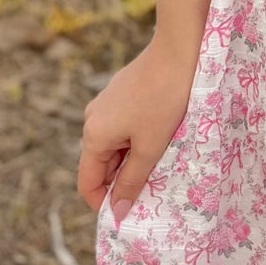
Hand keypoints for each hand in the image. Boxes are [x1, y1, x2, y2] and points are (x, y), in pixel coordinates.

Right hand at [78, 38, 197, 225]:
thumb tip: (115, 212)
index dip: (103, 203)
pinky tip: (160, 137)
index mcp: (93, 135)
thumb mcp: (150, 148)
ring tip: (160, 162)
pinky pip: (123, 126)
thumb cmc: (164, 101)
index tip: (127, 214)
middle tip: (151, 189)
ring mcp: (106, 103)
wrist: (178, 50)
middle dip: (122, 180)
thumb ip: (131, 182)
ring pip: (115, 145)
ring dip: (133, 158)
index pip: (87, 182)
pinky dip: (137, 139)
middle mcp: (92, 118)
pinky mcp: (121, 92)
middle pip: (101, 164)